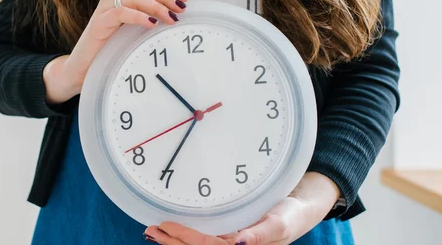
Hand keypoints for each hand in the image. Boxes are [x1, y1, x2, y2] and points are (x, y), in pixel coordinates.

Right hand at [42, 0, 190, 103]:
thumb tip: (173, 20)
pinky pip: (121, 12)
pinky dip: (138, 16)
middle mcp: (113, 1)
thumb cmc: (108, 55)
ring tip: (171, 18)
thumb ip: (148, 27)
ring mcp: (105, 9)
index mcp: (122, 3)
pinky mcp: (99, 21)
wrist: (82, 70)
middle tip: (181, 9)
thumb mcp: (133, 38)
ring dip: (156, 7)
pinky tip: (151, 24)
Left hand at [144, 172, 340, 244]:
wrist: (301, 208)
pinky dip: (187, 236)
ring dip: (175, 241)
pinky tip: (173, 233)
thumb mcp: (280, 223)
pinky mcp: (231, 236)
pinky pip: (205, 238)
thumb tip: (240, 243)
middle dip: (172, 242)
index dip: (185, 238)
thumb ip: (261, 234)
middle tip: (150, 230)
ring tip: (154, 232)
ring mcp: (232, 243)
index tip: (165, 227)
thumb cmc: (292, 215)